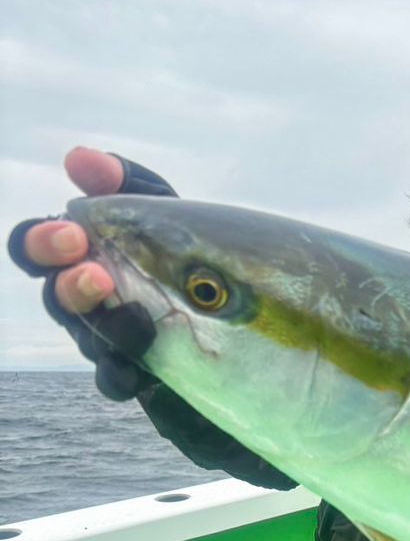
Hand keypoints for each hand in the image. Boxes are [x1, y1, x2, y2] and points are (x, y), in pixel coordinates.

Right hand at [7, 148, 175, 397]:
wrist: (244, 319)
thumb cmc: (187, 258)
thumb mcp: (165, 211)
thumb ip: (125, 183)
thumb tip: (78, 159)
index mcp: (81, 257)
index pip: (34, 248)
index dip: (40, 242)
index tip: (74, 235)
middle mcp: (84, 301)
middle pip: (55, 297)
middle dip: (71, 285)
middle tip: (98, 275)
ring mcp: (106, 341)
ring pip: (87, 339)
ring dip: (106, 326)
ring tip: (136, 314)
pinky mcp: (135, 375)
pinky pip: (113, 381)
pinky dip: (121, 373)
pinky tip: (137, 368)